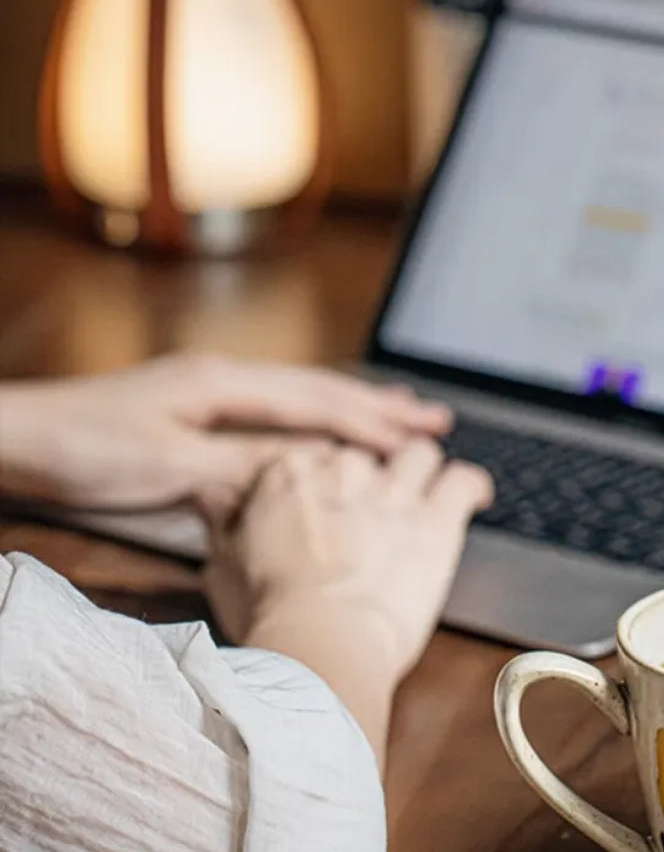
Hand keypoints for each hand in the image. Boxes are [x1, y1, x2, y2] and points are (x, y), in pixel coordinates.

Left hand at [0, 352, 451, 519]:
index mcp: (220, 384)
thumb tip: (310, 472)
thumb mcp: (170, 465)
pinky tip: (315, 438)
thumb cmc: (81, 449)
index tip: (423, 434)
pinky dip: (308, 427)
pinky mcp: (186, 417)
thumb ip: (242, 467)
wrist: (16, 441)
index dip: (374, 422)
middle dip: (377, 407)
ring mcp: (202, 394)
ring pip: (295, 401)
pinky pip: (268, 418)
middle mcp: (218, 380)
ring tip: (394, 416)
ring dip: (349, 412)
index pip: (316, 403)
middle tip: (433, 418)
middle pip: (316, 391)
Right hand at [204, 441, 492, 761]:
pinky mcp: (436, 518)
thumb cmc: (269, 616)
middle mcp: (344, 469)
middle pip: (365, 455)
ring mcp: (394, 491)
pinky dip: (472, 486)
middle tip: (370, 514)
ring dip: (422, 471)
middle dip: (369, 481)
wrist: (320, 645)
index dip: (321, 482)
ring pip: (419, 454)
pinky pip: (465, 480)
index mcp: (288, 472)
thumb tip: (216, 499)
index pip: (312, 453)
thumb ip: (225, 523)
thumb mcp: (223, 565)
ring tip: (424, 492)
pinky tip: (474, 496)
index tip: (324, 505)